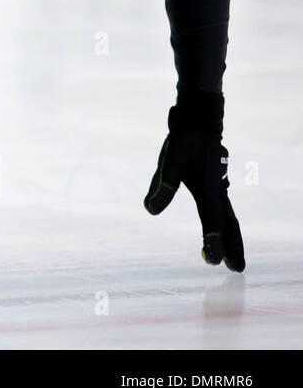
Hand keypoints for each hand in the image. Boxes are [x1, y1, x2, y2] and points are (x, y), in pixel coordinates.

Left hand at [143, 92, 244, 271]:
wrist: (199, 119)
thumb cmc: (184, 140)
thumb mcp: (168, 162)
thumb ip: (162, 186)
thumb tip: (150, 210)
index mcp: (208, 189)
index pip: (213, 222)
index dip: (213, 242)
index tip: (214, 262)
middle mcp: (218, 190)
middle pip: (229, 224)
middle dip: (232, 246)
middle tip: (236, 269)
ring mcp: (219, 185)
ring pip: (229, 216)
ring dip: (231, 236)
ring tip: (232, 254)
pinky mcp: (215, 181)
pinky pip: (223, 206)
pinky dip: (226, 220)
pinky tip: (222, 222)